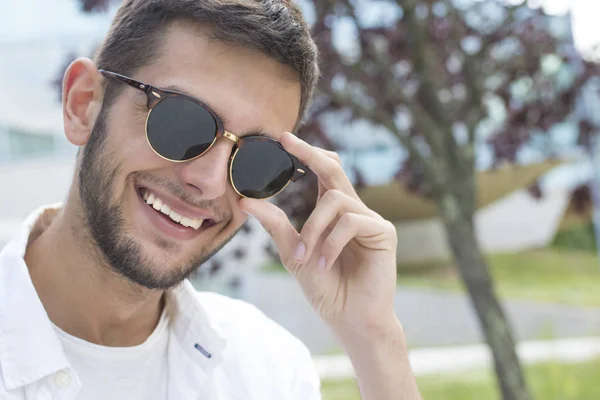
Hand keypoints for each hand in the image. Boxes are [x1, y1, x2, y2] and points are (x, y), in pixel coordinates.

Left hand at [239, 132, 398, 333]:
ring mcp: (370, 220)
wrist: (348, 317)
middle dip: (310, 154)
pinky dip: (331, 243)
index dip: (307, 153)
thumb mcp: (293, 253)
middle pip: (335, 169)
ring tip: (306, 256)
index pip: (324, 172)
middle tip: (287, 142)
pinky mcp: (383, 232)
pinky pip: (351, 222)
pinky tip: (325, 264)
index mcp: (334, 212)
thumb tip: (246, 201)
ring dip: (313, 228)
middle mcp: (354, 210)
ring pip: (335, 200)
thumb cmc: (325, 287)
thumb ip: (276, 225)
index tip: (283, 138)